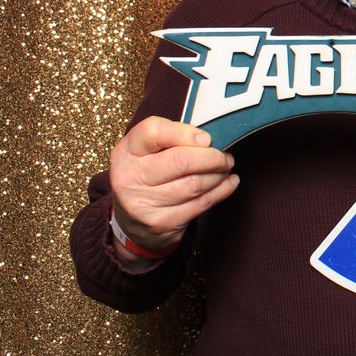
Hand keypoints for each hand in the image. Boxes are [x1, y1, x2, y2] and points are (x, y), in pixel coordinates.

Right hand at [109, 116, 238, 259]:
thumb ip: (172, 138)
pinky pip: (201, 203)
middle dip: (212, 157)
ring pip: (195, 184)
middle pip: (181, 160)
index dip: (185, 133)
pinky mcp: (161, 223)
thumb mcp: (148, 151)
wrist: (131, 222)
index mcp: (126, 152)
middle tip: (225, 156)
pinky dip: (222, 191)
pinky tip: (229, 183)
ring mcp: (144, 203)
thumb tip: (208, 139)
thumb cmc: (147, 176)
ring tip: (226, 168)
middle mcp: (130, 177)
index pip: (153, 132)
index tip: (207, 138)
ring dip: (219, 175)